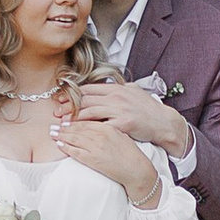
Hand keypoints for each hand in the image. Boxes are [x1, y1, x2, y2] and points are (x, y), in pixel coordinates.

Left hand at [59, 116, 164, 204]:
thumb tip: (100, 123)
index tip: (66, 115)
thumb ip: (110, 126)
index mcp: (108, 127)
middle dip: (64, 125)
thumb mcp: (122, 134)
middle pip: (78, 127)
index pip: (87, 119)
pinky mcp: (93, 159)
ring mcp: (96, 147)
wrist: (136, 170)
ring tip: (53, 132)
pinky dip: (66, 147)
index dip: (74, 117)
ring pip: (74, 138)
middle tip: (55, 123)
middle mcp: (101, 135)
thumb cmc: (132, 154)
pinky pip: (75, 151)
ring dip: (61, 134)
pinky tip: (59, 144)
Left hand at [68, 74, 186, 154]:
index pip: (89, 89)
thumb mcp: (132, 92)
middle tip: (56, 112)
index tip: (61, 99)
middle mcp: (116, 97)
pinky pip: (101, 126)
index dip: (73, 94)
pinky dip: (88, 129)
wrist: (163, 122)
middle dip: (68, 106)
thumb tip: (107, 85)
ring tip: (63, 123)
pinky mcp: (123, 123)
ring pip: (90, 112)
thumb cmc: (148, 109)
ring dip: (74, 118)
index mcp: (116, 89)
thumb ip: (118, 89)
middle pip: (86, 100)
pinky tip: (79, 134)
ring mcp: (120, 110)